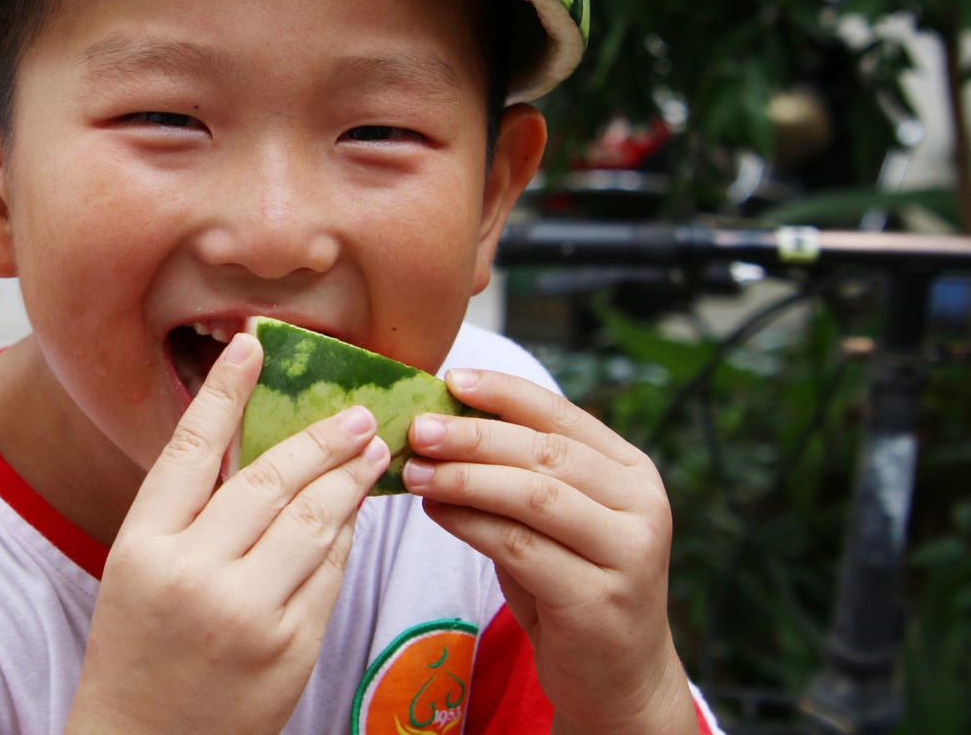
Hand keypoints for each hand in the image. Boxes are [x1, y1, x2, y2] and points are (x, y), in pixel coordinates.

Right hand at [65, 333, 389, 734]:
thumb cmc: (137, 647)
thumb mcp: (138, 568)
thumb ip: (185, 509)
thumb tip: (248, 440)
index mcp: (144, 546)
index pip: (193, 448)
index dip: (225, 390)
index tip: (252, 346)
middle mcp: (195, 574)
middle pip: (271, 479)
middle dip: (321, 438)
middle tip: (355, 410)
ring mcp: (248, 613)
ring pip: (314, 521)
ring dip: (348, 478)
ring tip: (371, 448)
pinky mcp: (292, 649)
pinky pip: (329, 573)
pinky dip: (345, 535)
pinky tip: (355, 511)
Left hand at [402, 369, 694, 734]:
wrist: (618, 676)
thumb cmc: (572, 583)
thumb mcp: (553, 519)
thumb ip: (517, 473)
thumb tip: (439, 422)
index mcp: (631, 470)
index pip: (562, 415)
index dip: (505, 392)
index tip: (450, 379)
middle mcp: (641, 504)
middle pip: (544, 453)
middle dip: (473, 435)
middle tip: (418, 428)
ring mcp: (628, 553)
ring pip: (533, 496)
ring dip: (465, 478)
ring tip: (415, 470)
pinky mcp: (599, 600)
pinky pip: (521, 548)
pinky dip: (470, 524)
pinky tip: (436, 511)